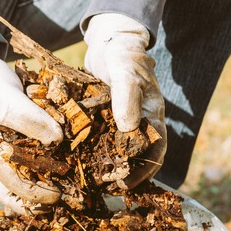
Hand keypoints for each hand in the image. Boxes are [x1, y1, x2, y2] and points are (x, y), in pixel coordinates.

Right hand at [0, 41, 63, 212]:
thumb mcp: (7, 99)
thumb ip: (30, 120)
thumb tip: (57, 140)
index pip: (10, 185)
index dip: (35, 194)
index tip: (59, 195)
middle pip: (12, 192)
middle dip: (37, 201)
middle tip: (65, 199)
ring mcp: (3, 153)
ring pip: (18, 183)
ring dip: (39, 191)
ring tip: (62, 193)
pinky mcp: (13, 144)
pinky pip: (26, 165)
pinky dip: (41, 172)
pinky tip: (58, 172)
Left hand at [84, 13, 166, 188]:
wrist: (110, 41)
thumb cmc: (123, 55)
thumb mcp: (125, 72)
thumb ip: (126, 96)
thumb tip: (127, 128)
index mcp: (152, 115)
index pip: (155, 150)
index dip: (144, 171)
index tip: (126, 185)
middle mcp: (138, 122)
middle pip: (136, 157)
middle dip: (123, 174)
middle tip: (104, 189)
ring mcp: (120, 121)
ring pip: (117, 151)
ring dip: (107, 167)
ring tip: (89, 181)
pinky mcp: (104, 118)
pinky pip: (100, 140)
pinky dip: (92, 152)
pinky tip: (75, 161)